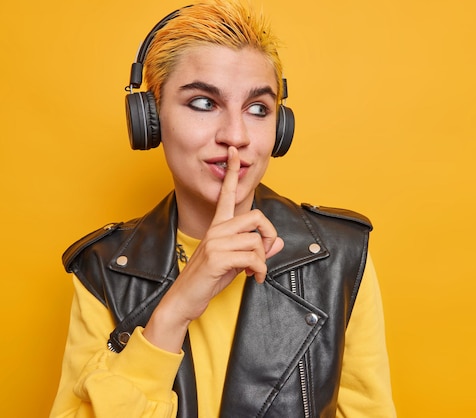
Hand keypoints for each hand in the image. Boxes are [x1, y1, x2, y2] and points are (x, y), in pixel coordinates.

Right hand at [144, 146, 283, 351]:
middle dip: (269, 236)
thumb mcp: (236, 264)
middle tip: (265, 254)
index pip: (226, 195)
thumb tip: (277, 243)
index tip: (234, 152)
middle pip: (256, 217)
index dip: (232, 172)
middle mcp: (216, 230)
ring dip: (263, 261)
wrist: (184, 300)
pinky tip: (255, 279)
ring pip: (256, 241)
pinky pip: (253, 258)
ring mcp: (215, 242)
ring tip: (256, 272)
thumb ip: (256, 251)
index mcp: (218, 227)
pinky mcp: (217, 257)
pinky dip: (261, 271)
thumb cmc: (207, 280)